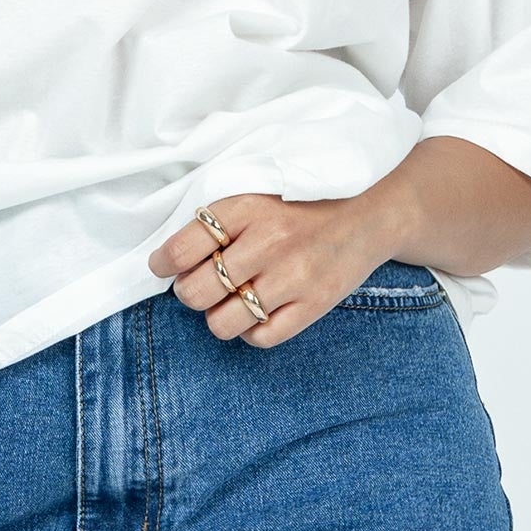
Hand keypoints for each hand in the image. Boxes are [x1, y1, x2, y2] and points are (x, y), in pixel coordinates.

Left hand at [146, 184, 410, 346]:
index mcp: (248, 207)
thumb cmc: (302, 202)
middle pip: (195, 291)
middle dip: (188, 291)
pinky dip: (251, 330)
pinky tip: (258, 310)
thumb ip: (219, 218)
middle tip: (198, 283)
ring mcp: (292, 278)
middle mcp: (268, 242)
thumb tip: (171, 255)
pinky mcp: (313, 305)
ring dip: (217, 315)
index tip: (161, 265)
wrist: (368, 212)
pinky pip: (260, 338)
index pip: (183, 247)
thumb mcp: (258, 191)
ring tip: (229, 299)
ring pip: (222, 322)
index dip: (162, 262)